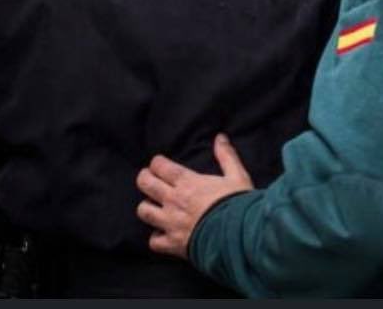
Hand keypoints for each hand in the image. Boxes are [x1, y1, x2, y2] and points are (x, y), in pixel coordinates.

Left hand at [136, 133, 253, 258]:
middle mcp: (174, 201)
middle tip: (148, 178)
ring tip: (153, 205)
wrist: (239, 237)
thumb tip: (220, 137)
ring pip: (144, 211)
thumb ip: (226, 156)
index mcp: (187, 183)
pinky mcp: (173, 244)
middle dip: (144, 178)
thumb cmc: (238, 205)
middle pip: (145, 184)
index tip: (159, 164)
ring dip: (147, 207)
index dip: (157, 163)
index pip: (160, 167)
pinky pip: (154, 241)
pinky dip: (156, 237)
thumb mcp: (237, 176)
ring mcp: (170, 223)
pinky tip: (162, 233)